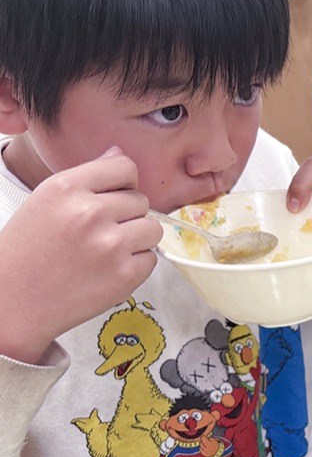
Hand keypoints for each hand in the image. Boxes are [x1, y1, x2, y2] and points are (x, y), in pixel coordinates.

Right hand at [0, 148, 160, 363]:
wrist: (12, 301)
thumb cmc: (27, 251)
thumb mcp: (45, 202)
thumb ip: (86, 178)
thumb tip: (119, 154)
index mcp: (66, 188)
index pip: (124, 167)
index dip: (124, 182)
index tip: (116, 195)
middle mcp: (90, 212)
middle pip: (140, 200)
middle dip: (126, 215)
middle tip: (99, 233)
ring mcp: (110, 245)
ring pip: (152, 228)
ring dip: (137, 238)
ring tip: (107, 250)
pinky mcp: (125, 275)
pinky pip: (151, 258)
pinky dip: (136, 264)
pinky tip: (108, 269)